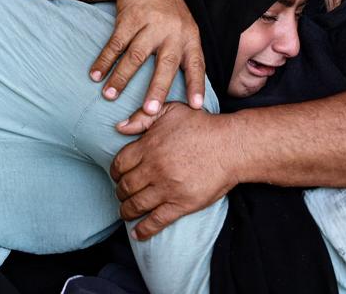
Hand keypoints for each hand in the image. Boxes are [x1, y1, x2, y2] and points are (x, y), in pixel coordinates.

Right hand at [89, 0, 205, 125]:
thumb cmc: (168, 12)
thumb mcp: (185, 28)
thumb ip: (186, 54)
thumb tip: (188, 92)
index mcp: (189, 37)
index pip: (196, 64)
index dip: (196, 85)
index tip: (195, 106)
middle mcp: (172, 31)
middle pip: (166, 64)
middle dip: (157, 89)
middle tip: (149, 110)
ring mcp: (151, 23)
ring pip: (135, 56)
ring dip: (120, 78)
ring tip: (109, 96)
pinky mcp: (130, 18)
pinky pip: (115, 44)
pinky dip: (104, 61)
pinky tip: (96, 75)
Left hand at [110, 103, 239, 239]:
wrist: (231, 146)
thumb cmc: (202, 126)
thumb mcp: (171, 110)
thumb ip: (143, 116)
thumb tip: (120, 128)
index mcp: (149, 146)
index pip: (120, 164)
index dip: (115, 171)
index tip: (117, 175)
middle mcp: (154, 168)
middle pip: (125, 186)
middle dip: (120, 192)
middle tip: (122, 193)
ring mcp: (167, 188)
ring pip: (136, 205)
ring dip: (127, 211)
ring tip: (126, 212)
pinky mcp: (181, 204)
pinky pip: (156, 221)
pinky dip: (144, 230)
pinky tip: (137, 234)